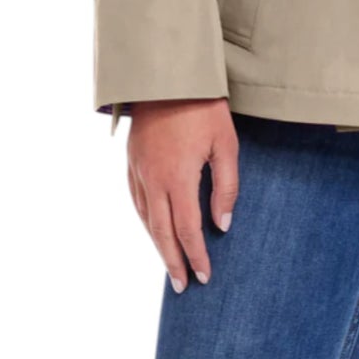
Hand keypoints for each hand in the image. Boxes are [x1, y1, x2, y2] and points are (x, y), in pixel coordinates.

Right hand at [126, 98, 237, 292]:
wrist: (167, 72)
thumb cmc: (203, 105)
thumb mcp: (225, 143)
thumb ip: (226, 186)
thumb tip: (222, 224)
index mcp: (178, 177)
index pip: (188, 229)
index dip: (197, 255)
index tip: (205, 276)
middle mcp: (153, 179)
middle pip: (161, 232)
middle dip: (173, 261)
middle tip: (183, 286)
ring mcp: (138, 169)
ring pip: (145, 218)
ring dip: (157, 244)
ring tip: (170, 264)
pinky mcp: (131, 159)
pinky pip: (136, 199)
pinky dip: (145, 220)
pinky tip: (153, 226)